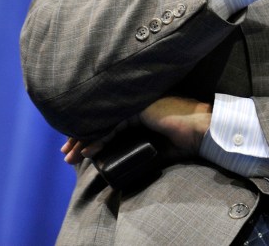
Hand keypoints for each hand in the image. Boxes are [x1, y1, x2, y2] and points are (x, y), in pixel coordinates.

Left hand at [59, 97, 212, 164]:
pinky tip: (88, 151)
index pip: (108, 121)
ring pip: (103, 121)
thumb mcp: (159, 148)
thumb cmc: (187, 139)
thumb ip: (144, 150)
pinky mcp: (139, 108)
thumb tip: (128, 164)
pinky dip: (99, 139)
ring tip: (70, 155)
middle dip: (80, 136)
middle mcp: (135, 104)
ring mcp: (137, 103)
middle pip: (101, 119)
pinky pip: (113, 125)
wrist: (203, 130)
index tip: (78, 150)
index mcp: (140, 110)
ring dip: (84, 139)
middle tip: (66, 153)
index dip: (91, 134)